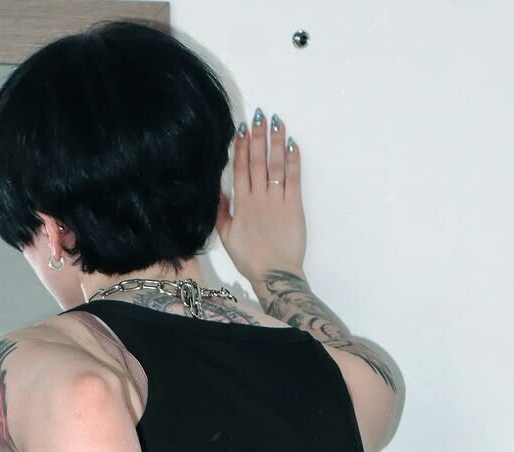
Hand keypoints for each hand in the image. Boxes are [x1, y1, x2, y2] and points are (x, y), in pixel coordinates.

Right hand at [215, 111, 305, 284]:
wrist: (274, 274)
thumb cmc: (250, 258)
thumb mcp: (227, 238)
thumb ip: (222, 213)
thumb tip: (219, 192)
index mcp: (241, 204)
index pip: (240, 169)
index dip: (241, 147)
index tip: (242, 128)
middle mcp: (258, 198)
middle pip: (257, 161)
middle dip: (258, 137)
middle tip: (259, 115)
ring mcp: (277, 200)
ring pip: (275, 165)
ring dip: (276, 142)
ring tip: (277, 121)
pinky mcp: (294, 205)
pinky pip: (293, 178)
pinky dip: (293, 160)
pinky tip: (292, 144)